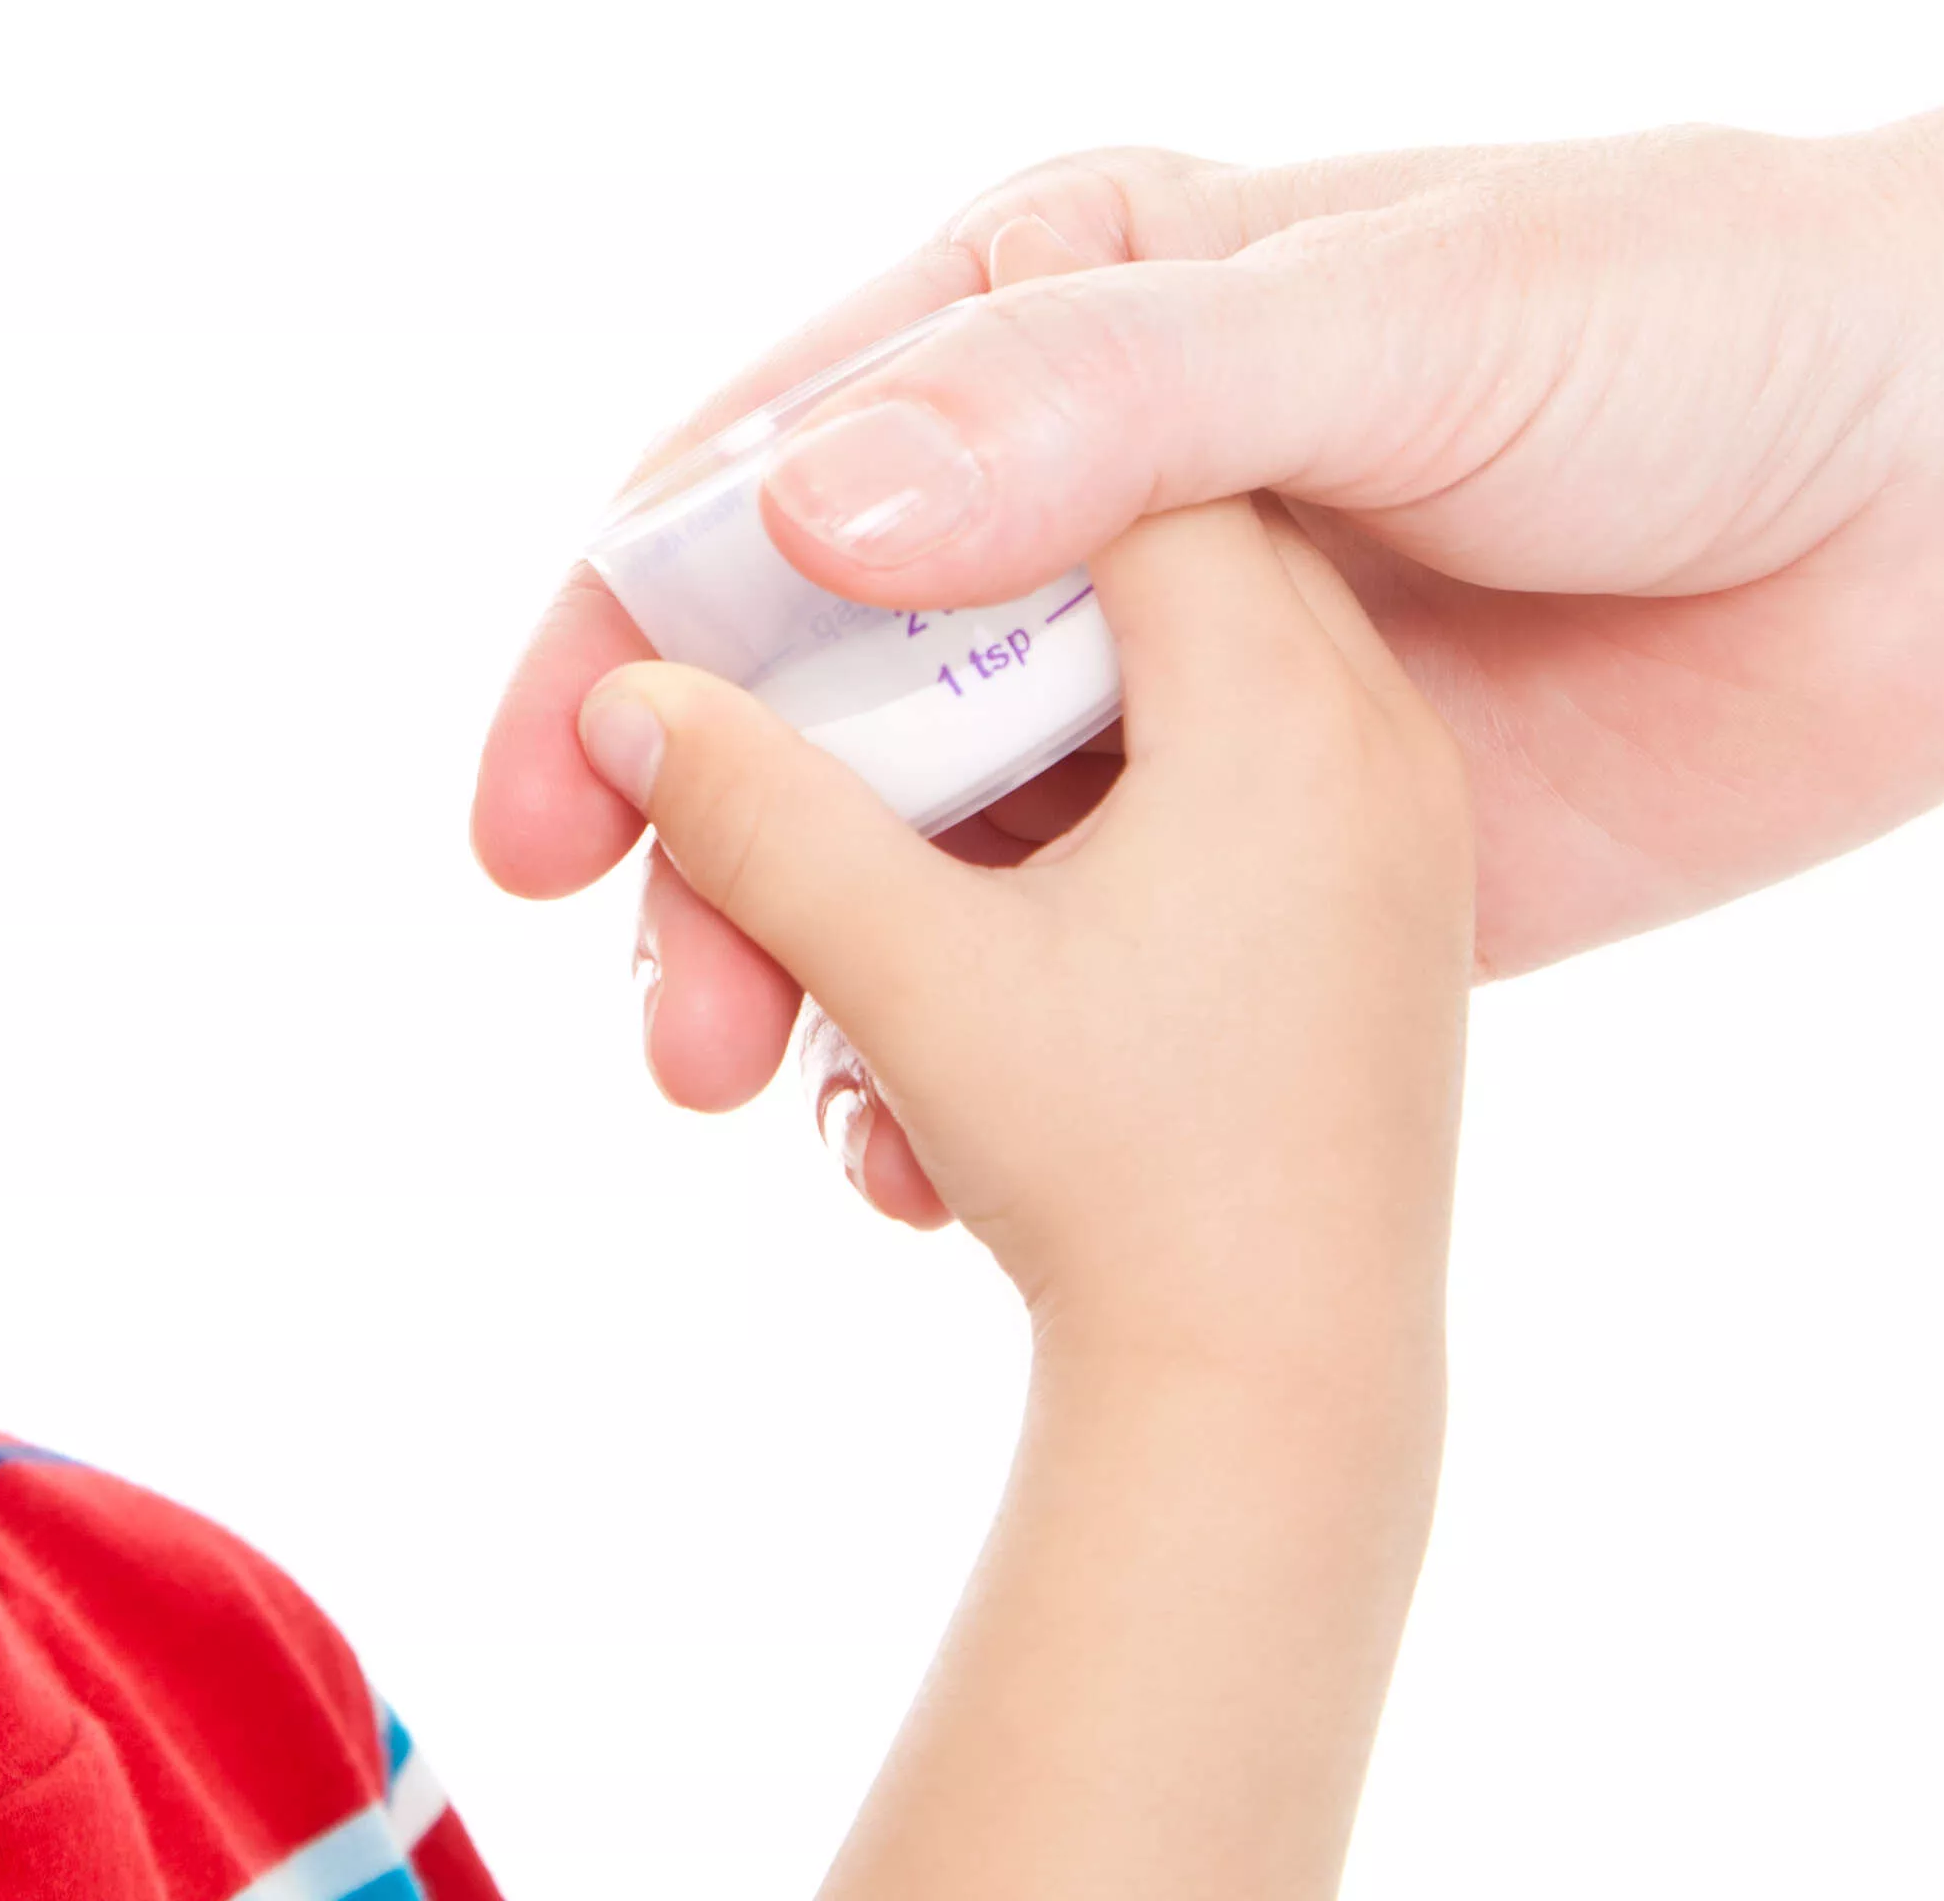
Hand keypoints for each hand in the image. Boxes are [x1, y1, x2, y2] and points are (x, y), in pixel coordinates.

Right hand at [485, 126, 1943, 1116]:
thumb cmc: (1708, 334)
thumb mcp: (1396, 327)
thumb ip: (1097, 412)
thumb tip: (804, 514)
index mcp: (1069, 303)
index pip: (769, 472)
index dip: (620, 642)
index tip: (528, 824)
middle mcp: (1087, 485)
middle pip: (808, 684)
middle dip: (700, 853)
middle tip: (665, 1039)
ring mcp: (1176, 678)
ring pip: (911, 835)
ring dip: (804, 970)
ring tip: (768, 1110)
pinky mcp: (1271, 844)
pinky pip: (1055, 955)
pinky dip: (953, 1054)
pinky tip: (909, 1161)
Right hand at [573, 499, 1471, 1365]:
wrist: (1318, 1468)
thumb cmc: (1175, 1206)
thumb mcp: (941, 989)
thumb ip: (776, 814)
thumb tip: (633, 703)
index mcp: (1272, 672)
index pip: (1017, 474)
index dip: (822, 502)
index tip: (667, 608)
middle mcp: (1319, 725)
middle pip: (998, 639)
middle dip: (790, 758)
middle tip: (620, 875)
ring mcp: (1324, 846)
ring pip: (1030, 784)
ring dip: (851, 893)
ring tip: (714, 1056)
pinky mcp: (1306, 959)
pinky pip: (1098, 891)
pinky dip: (958, 965)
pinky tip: (872, 1131)